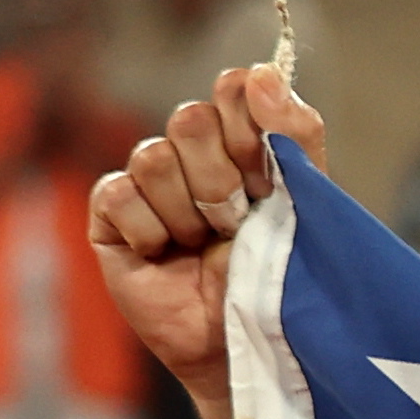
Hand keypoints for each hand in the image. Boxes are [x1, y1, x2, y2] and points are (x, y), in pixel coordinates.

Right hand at [86, 63, 323, 418]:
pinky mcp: (112, 219)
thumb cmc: (286, 279)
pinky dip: (152, 232)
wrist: (257, 348)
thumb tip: (261, 70)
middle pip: (191, 118)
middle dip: (225, 177)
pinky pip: (120, 194)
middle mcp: (195, 157)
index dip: (248, 116)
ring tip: (209, 246)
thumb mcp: (307, 206)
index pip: (235, 89)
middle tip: (240, 221)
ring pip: (154, 155)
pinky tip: (168, 257)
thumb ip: (295, 136)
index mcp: (247, 145)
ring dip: (191, 210)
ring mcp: (150, 186)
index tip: (267, 160)